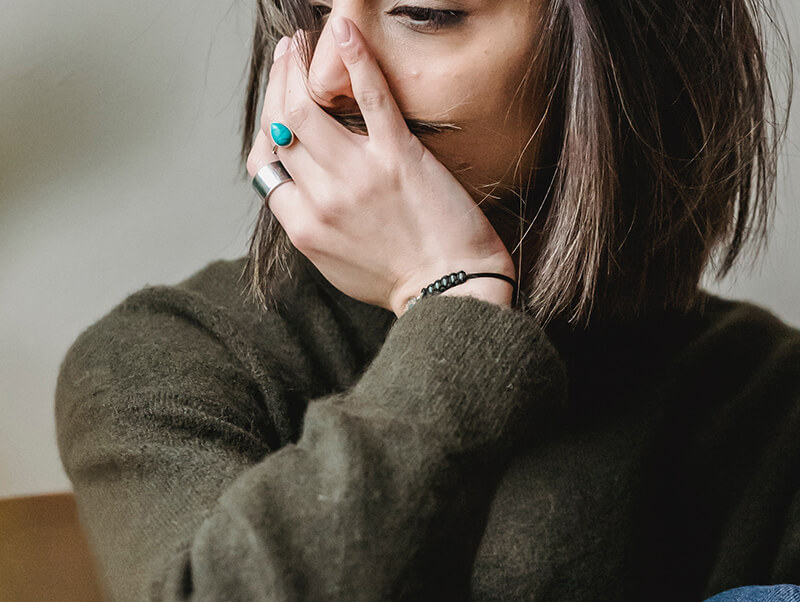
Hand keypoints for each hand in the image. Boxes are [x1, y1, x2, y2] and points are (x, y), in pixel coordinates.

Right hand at [246, 17, 514, 315]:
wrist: (454, 290)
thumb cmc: (404, 282)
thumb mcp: (338, 265)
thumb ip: (313, 226)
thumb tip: (299, 191)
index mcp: (304, 227)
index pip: (265, 161)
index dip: (267, 127)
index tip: (277, 106)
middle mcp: (322, 199)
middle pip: (280, 126)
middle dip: (279, 81)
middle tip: (288, 55)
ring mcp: (359, 175)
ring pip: (306, 105)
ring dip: (299, 64)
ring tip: (305, 45)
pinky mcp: (399, 157)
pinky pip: (370, 96)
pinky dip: (354, 58)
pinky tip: (345, 32)